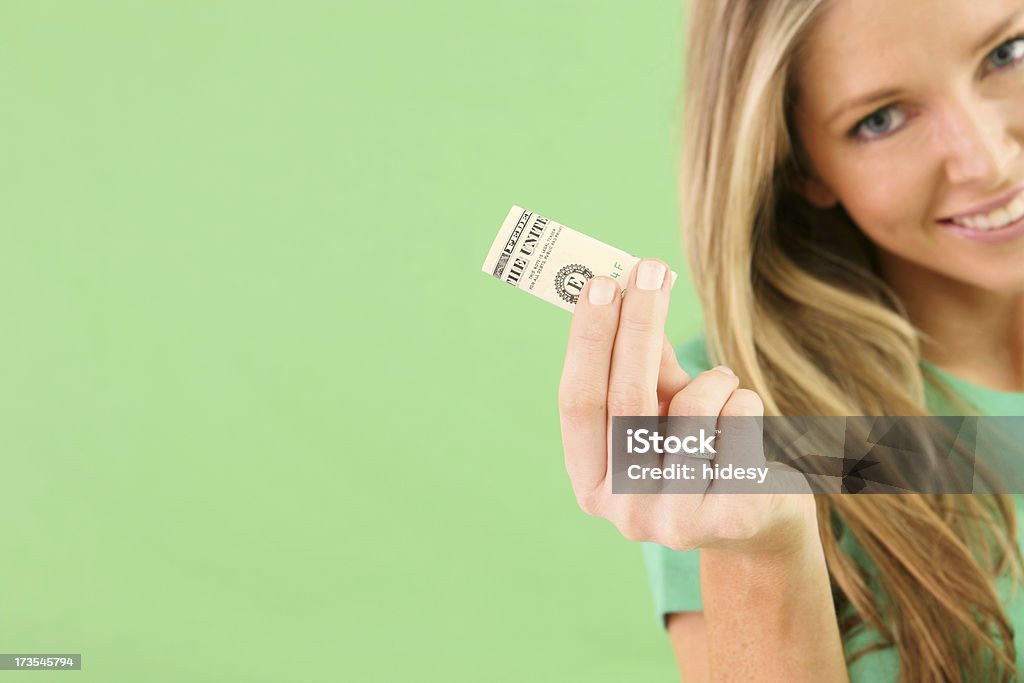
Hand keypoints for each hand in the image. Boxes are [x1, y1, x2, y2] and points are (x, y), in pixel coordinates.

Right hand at [557, 259, 814, 557]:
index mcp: (592, 483)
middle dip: (638, 325)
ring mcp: (675, 521)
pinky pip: (738, 423)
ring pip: (692, 408)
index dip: (589, 340)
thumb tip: (628, 286)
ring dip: (713, 377)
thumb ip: (641, 363)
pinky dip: (744, 402)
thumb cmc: (697, 452)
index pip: (578, 401)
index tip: (602, 284)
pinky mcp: (729, 517)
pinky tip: (746, 421)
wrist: (755, 523)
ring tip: (722, 382)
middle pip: (627, 399)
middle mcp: (624, 510)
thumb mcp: (660, 411)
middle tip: (650, 268)